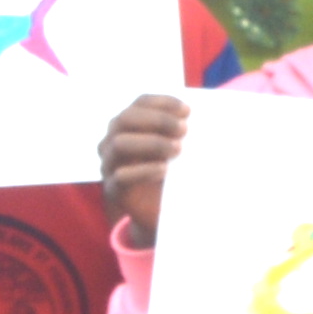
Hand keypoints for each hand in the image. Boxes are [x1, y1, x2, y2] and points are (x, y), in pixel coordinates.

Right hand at [101, 93, 189, 246]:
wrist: (159, 210)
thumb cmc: (170, 173)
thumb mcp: (178, 150)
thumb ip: (183, 134)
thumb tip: (204, 119)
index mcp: (128, 123)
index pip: (141, 103)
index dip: (163, 103)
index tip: (187, 111)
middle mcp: (112, 139)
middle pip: (126, 119)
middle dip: (157, 120)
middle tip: (184, 129)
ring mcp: (108, 164)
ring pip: (120, 144)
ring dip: (151, 143)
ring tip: (177, 149)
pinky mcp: (112, 189)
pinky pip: (121, 176)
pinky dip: (143, 170)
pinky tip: (164, 169)